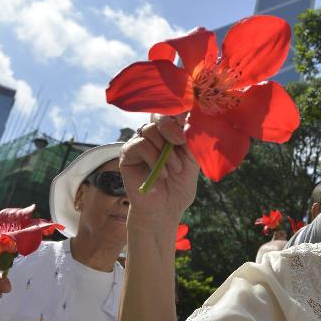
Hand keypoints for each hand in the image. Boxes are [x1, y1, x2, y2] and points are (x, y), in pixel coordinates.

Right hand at [120, 115, 198, 230]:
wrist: (166, 209)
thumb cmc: (180, 185)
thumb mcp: (193, 160)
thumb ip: (191, 139)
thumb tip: (190, 119)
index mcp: (171, 132)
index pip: (172, 112)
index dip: (179, 111)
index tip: (188, 118)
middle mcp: (154, 135)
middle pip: (159, 116)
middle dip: (172, 127)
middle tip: (180, 142)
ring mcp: (139, 143)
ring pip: (149, 129)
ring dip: (165, 151)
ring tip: (175, 169)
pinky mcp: (127, 154)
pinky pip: (139, 144)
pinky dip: (153, 157)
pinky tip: (162, 173)